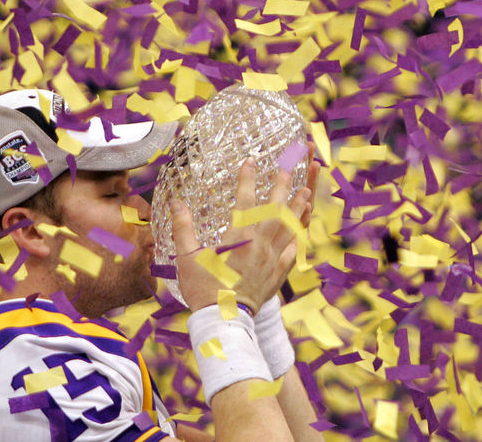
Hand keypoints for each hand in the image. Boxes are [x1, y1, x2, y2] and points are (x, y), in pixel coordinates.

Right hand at [172, 157, 312, 312]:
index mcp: (238, 237)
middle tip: (287, 168)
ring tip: (305, 190)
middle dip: (282, 186)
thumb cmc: (203, 288)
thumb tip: (176, 202)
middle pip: (275, 209)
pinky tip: (302, 228)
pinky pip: (294, 251)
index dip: (247, 178)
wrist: (224, 321)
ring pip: (289, 227)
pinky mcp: (278, 274)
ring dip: (297, 207)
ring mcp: (272, 259)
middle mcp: (259, 244)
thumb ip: (182, 227)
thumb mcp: (187, 256)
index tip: (250, 160)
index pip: (245, 199)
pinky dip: (299, 236)